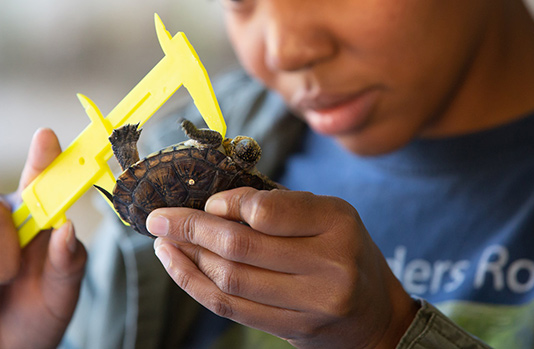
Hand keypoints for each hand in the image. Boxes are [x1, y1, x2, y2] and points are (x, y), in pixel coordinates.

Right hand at [0, 128, 87, 347]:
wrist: (2, 348)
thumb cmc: (36, 309)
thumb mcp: (62, 291)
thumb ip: (67, 261)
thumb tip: (66, 227)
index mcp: (28, 209)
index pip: (37, 174)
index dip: (42, 156)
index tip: (47, 137)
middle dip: (2, 265)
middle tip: (8, 282)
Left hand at [146, 188, 417, 348]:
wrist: (375, 316)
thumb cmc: (343, 250)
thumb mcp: (326, 214)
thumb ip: (277, 205)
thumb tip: (211, 203)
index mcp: (338, 223)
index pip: (267, 212)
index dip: (227, 205)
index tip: (207, 202)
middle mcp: (330, 266)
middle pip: (241, 249)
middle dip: (190, 229)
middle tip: (158, 218)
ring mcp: (312, 304)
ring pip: (230, 281)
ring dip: (187, 257)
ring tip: (163, 239)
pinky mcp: (293, 330)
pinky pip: (231, 308)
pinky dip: (195, 284)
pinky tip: (177, 264)